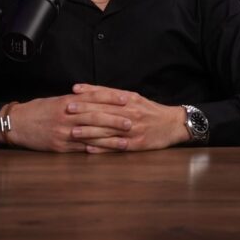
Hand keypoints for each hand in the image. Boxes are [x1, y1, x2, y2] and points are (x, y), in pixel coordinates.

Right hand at [0, 94, 132, 152]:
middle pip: (96, 116)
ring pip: (91, 134)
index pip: (94, 97)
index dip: (111, 97)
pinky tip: (107, 152)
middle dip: (116, 119)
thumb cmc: (38, 110)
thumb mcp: (57, 100)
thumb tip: (95, 97)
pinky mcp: (60, 146)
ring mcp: (64, 132)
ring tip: (126, 140)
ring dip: (110, 138)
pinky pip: (81, 148)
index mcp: (67, 101)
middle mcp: (67, 115)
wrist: (16, 123)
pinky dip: (95, 150)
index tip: (127, 97)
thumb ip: (76, 100)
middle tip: (133, 120)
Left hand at [69, 83, 190, 152]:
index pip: (105, 96)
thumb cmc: (150, 110)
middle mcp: (130, 113)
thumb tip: (90, 90)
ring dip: (89, 132)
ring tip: (72, 132)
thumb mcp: (134, 97)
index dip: (88, 95)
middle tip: (66, 111)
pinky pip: (116, 147)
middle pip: (103, 112)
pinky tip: (89, 149)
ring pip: (107, 130)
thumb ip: (113, 94)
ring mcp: (133, 130)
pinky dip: (102, 148)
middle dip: (84, 112)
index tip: (72, 94)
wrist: (173, 124)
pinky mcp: (136, 144)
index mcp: (129, 100)